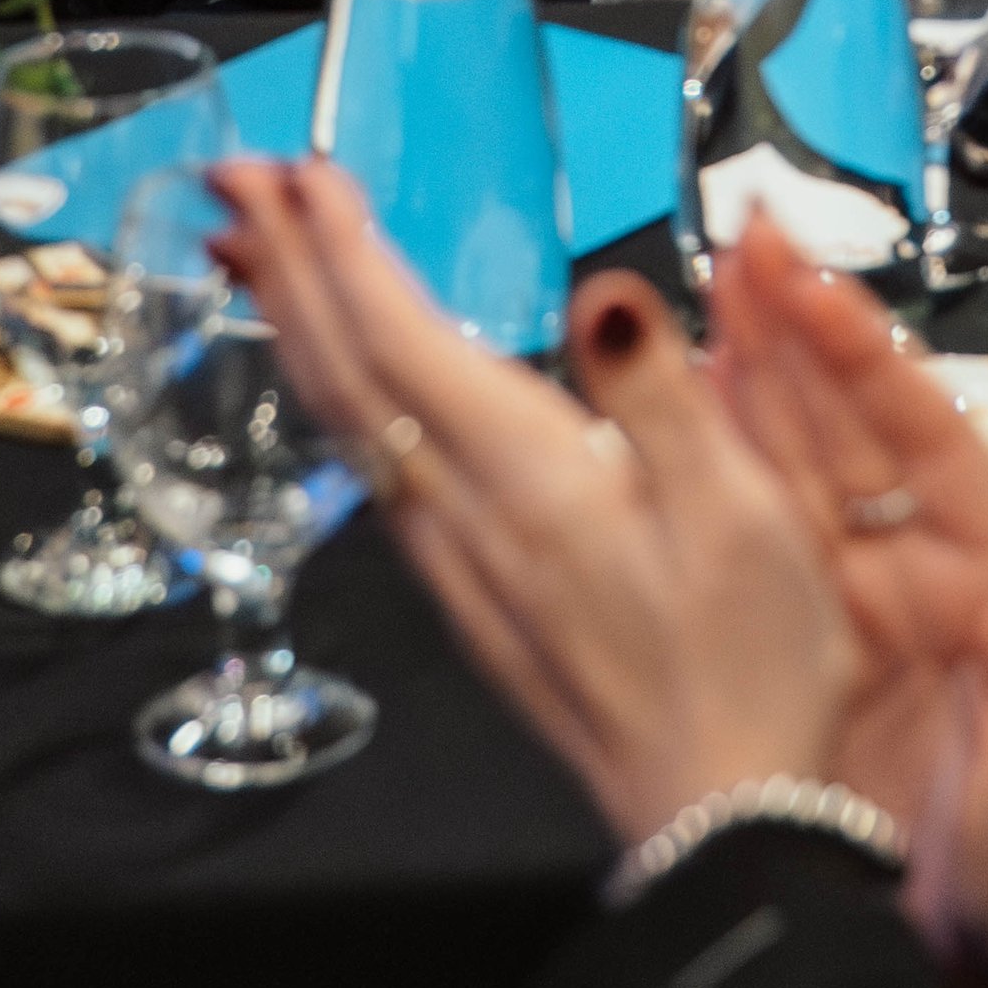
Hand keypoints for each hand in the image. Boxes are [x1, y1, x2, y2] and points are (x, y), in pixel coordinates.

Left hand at [207, 158, 858, 843]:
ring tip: (258, 251)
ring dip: (296, 322)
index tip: (293, 169)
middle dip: (287, 266)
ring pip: (344, 421)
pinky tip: (340, 377)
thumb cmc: (749, 668)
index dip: (339, 250)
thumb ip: (662, 394)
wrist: (724, 819)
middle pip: (344, 373)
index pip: (400, 342)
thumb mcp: (745, 516)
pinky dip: (335, 391)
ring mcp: (457, 563)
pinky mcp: (471, 594)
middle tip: (238, 174)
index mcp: (531, 481)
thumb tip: (606, 291)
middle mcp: (468, 519)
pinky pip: (371, 467)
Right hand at [708, 218, 987, 956]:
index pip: (932, 441)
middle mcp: (925, 567)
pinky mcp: (802, 636)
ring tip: (704, 284)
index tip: (811, 286)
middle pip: (858, 426)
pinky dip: (721, 456)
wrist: (949, 982)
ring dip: (754, 368)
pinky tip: (676, 403)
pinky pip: (758, 524)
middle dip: (800, 328)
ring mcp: (857, 595)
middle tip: (744, 238)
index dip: (869, 360)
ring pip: (798, 457)